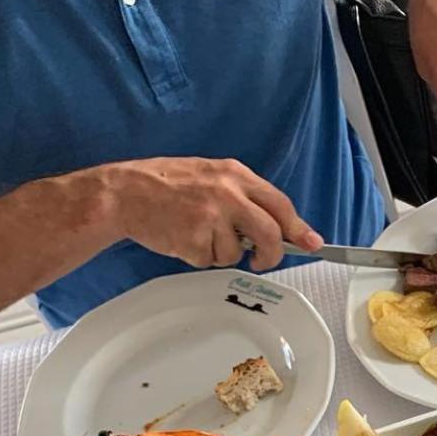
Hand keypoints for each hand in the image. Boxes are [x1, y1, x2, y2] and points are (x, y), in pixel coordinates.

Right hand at [101, 157, 322, 270]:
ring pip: (235, 253)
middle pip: (270, 234)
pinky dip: (199, 257)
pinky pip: (209, 261)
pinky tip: (182, 237)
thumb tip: (283, 228)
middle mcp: (227, 193)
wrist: (124, 193)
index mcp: (234, 174)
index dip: (298, 228)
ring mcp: (211, 216)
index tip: (312, 243)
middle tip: (261, 260)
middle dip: (271, 254)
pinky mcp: (194, 238)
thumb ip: (246, 198)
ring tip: (196, 232)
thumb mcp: (211, 177)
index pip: (279, 204)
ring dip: (220, 252)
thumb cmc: (167, 185)